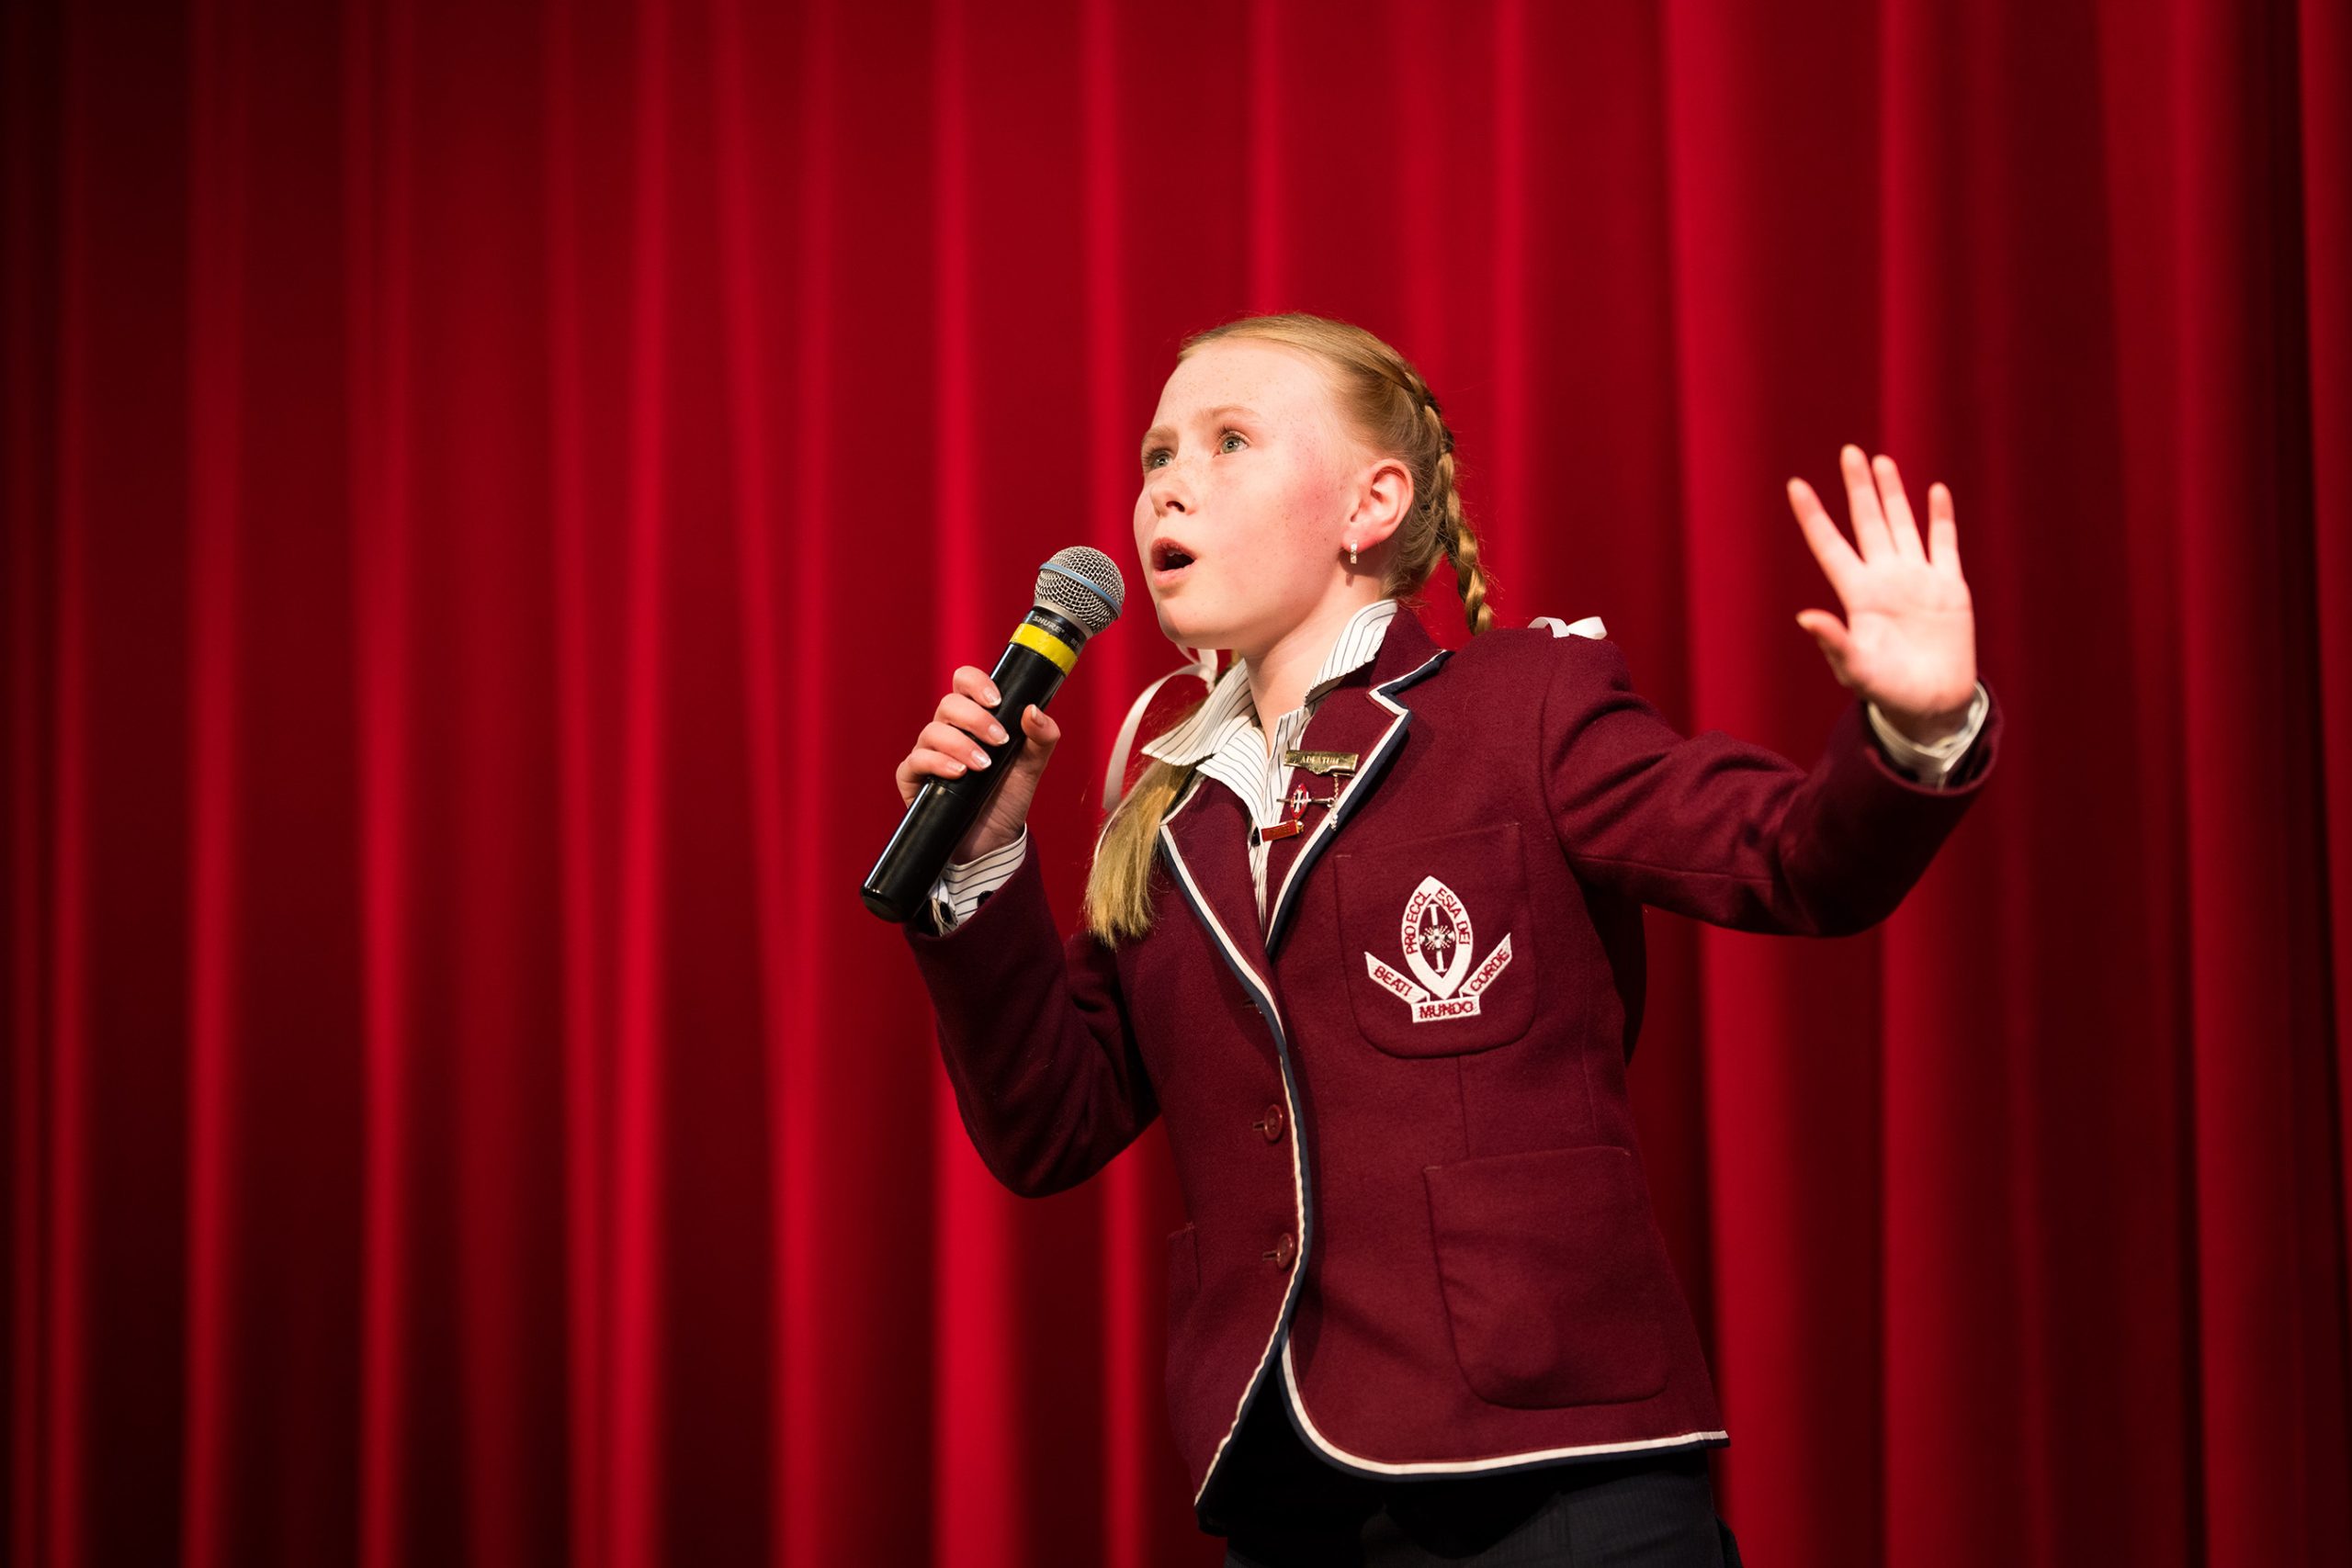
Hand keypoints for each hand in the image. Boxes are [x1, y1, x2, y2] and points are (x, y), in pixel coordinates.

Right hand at [894, 664, 1061, 860]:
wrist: (993, 840)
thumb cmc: (1008, 797)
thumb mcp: (1032, 766)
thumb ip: (1042, 737)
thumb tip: (1033, 710)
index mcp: (973, 719)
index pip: (964, 683)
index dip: (975, 682)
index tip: (996, 700)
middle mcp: (948, 731)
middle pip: (948, 704)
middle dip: (976, 719)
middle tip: (999, 741)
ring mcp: (928, 753)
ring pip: (932, 731)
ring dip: (961, 744)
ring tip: (983, 765)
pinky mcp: (913, 779)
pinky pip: (915, 761)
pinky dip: (938, 763)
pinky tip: (958, 774)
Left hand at [1786, 445, 1977, 740]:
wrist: (1931, 704)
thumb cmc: (1886, 691)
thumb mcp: (1854, 669)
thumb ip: (1833, 642)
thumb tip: (1803, 617)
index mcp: (1857, 595)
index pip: (1830, 545)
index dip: (1814, 516)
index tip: (1795, 484)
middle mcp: (1885, 579)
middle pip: (1868, 523)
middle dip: (1859, 488)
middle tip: (1849, 451)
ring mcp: (1917, 579)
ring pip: (1903, 525)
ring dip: (1893, 494)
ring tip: (1881, 462)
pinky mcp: (1949, 587)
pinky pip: (1944, 545)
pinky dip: (1941, 518)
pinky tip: (1935, 491)